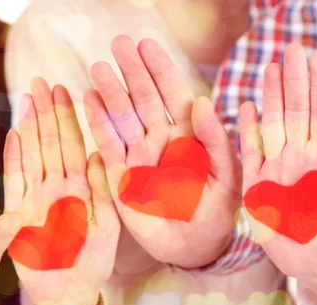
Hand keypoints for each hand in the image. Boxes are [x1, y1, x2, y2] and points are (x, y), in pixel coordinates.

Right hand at [4, 79, 119, 304]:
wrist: (68, 294)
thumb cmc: (92, 263)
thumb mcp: (107, 226)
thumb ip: (101, 191)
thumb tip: (95, 154)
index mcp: (81, 189)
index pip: (74, 145)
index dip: (70, 117)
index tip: (66, 88)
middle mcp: (58, 188)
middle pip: (52, 142)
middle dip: (47, 112)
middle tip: (42, 80)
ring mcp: (37, 199)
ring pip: (33, 155)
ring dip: (30, 127)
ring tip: (27, 98)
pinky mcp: (18, 214)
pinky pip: (15, 182)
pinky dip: (12, 159)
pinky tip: (10, 134)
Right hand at [84, 35, 241, 267]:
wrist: (196, 248)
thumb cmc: (218, 212)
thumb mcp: (227, 177)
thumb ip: (216, 141)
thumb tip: (202, 102)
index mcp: (189, 136)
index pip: (173, 94)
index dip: (160, 69)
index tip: (146, 44)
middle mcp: (161, 140)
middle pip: (144, 98)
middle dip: (132, 72)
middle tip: (117, 43)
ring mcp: (140, 156)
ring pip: (123, 117)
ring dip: (111, 92)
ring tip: (99, 68)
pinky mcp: (122, 176)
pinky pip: (108, 145)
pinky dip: (98, 124)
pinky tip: (89, 101)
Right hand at [238, 44, 316, 282]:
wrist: (315, 264)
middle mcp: (299, 156)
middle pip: (295, 110)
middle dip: (293, 80)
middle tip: (291, 48)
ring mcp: (276, 168)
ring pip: (272, 124)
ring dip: (270, 96)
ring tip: (269, 68)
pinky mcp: (256, 185)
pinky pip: (250, 152)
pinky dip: (248, 130)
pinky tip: (247, 107)